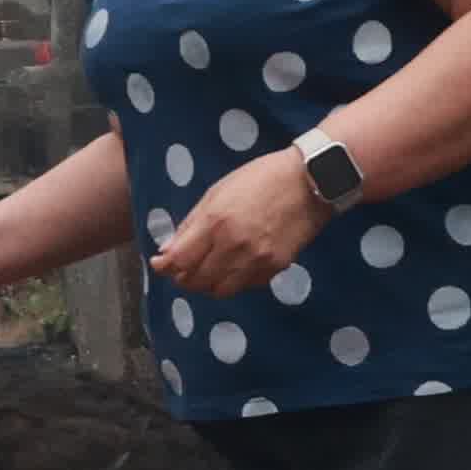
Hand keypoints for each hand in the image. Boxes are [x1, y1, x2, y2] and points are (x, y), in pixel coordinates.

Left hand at [149, 152, 327, 296]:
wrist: (310, 181)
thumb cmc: (260, 178)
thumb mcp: (218, 191)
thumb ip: (191, 224)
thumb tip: (168, 250)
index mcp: (215, 222)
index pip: (179, 260)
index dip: (164, 267)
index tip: (160, 265)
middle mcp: (234, 246)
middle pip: (196, 280)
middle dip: (183, 278)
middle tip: (181, 270)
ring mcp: (256, 260)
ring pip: (220, 290)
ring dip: (207, 285)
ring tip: (206, 272)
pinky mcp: (276, 267)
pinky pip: (246, 286)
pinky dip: (234, 281)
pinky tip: (233, 267)